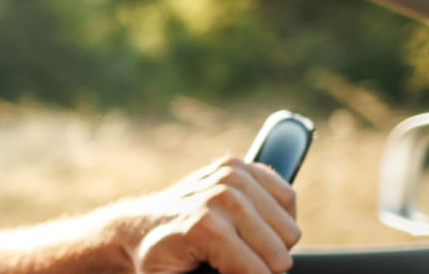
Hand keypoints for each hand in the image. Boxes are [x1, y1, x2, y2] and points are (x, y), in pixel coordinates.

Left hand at [119, 157, 299, 273]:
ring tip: (239, 246)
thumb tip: (246, 272)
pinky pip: (286, 197)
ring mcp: (229, 176)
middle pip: (280, 252)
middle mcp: (221, 197)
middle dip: (262, 267)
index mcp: (206, 228)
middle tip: (231, 264)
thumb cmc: (158, 262)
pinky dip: (277, 217)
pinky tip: (252, 226)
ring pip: (289, 228)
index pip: (262, 271)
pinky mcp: (236, 165)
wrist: (138, 227)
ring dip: (271, 244)